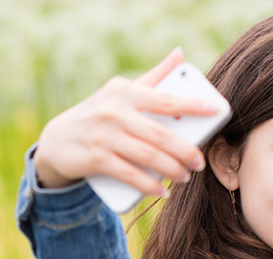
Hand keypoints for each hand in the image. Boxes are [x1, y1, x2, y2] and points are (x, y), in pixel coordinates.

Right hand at [32, 48, 219, 193]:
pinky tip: (162, 191)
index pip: (165, 99)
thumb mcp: (121, 92)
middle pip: (160, 135)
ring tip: (185, 177)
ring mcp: (104, 135)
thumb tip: (181, 54)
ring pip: (147, 156)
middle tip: (199, 163)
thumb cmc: (99, 114)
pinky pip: (129, 174)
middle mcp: (114, 111)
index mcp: (125, 92)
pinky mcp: (95, 158)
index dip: (192, 104)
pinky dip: (148, 185)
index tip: (215, 110)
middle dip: (184, 151)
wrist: (57, 140)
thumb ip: (153, 76)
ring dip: (171, 170)